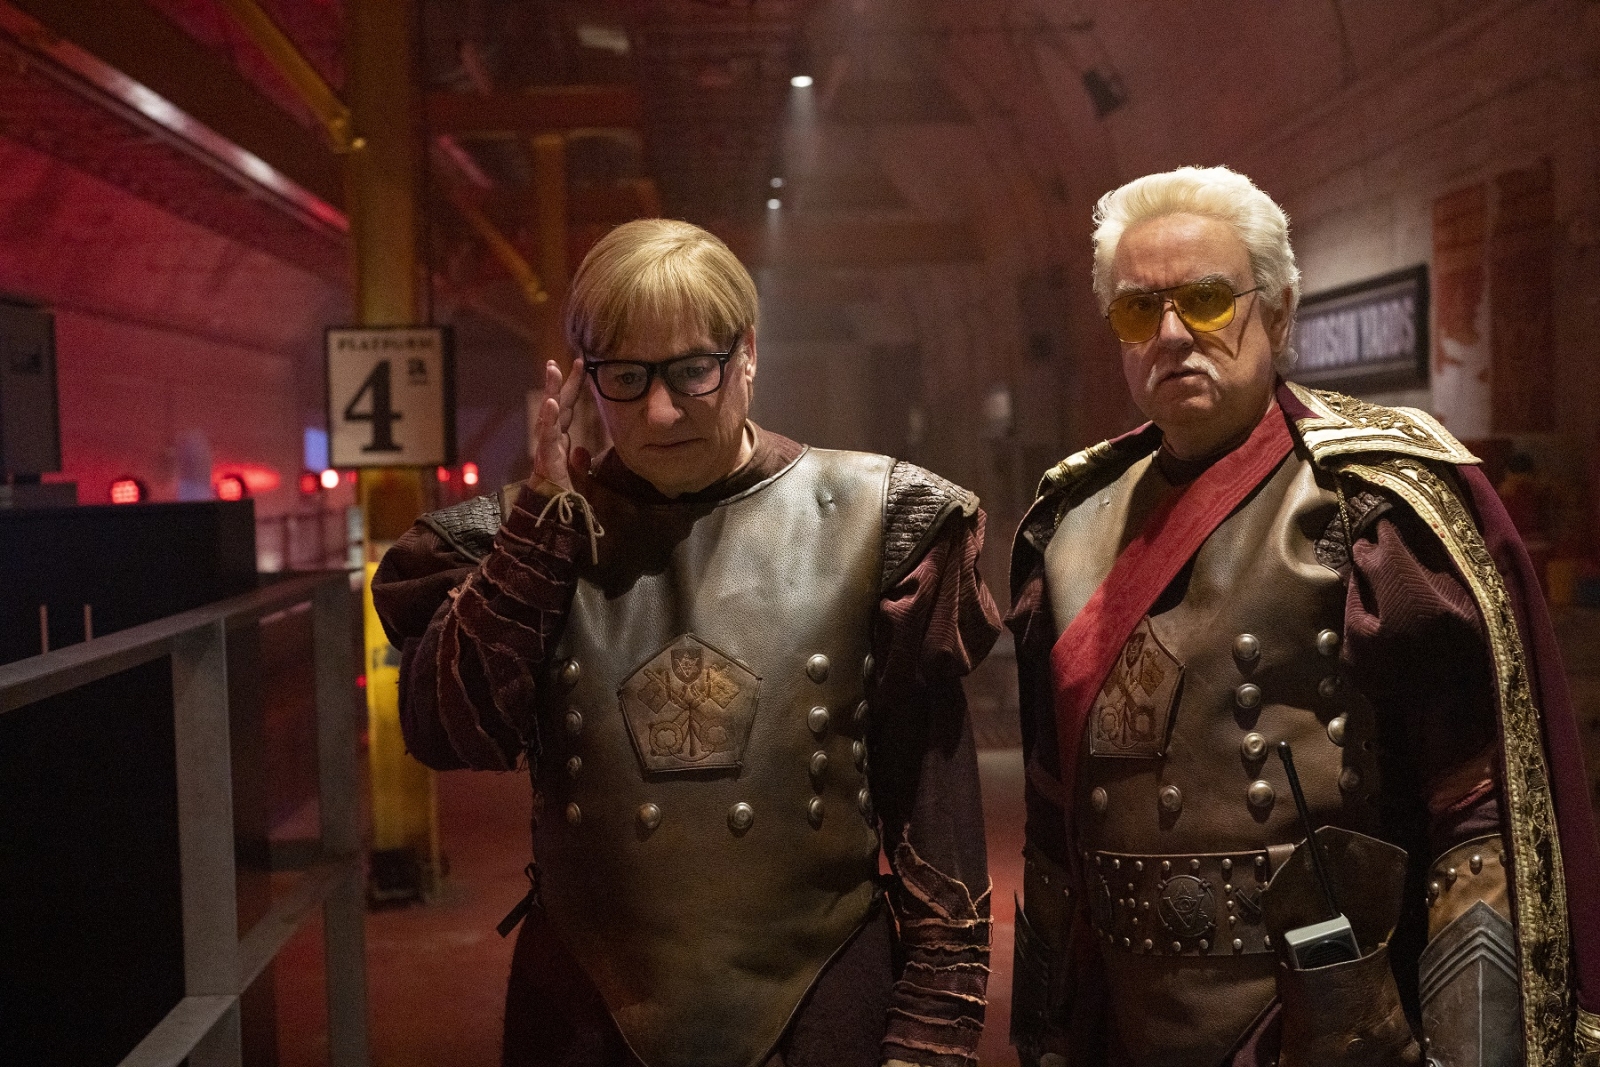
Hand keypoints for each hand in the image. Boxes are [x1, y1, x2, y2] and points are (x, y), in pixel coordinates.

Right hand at [529, 358, 584, 493]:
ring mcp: (547, 449)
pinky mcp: (546, 460)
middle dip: (562, 382)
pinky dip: (549, 419)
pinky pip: (547, 437)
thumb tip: (582, 450)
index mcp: (560, 443)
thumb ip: (580, 464)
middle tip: (568, 359)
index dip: (574, 387)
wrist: (551, 519)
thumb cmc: (562, 500)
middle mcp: (551, 442)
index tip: (582, 365)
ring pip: (549, 416)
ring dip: (551, 392)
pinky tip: (552, 403)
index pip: (568, 409)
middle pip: (558, 406)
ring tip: (553, 370)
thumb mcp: (579, 479)